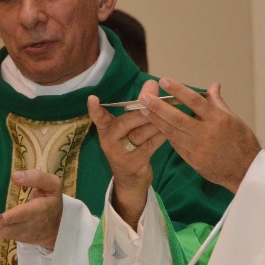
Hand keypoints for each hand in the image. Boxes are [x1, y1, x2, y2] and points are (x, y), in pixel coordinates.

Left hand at [0, 169, 63, 249]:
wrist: (55, 229)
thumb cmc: (52, 202)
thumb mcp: (53, 186)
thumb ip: (37, 178)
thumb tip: (15, 175)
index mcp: (38, 211)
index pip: (24, 215)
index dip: (11, 218)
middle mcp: (24, 225)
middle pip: (2, 228)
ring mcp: (14, 233)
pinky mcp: (6, 236)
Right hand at [86, 79, 166, 226]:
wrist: (130, 181)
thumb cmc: (131, 146)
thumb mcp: (129, 128)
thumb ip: (139, 106)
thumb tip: (152, 83)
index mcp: (106, 130)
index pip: (98, 118)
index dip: (95, 109)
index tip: (92, 99)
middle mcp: (109, 141)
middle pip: (125, 123)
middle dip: (142, 110)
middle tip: (154, 99)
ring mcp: (120, 154)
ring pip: (140, 133)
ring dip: (156, 121)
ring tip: (170, 111)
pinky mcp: (134, 164)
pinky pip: (151, 145)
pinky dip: (162, 135)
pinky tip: (171, 129)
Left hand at [137, 79, 259, 191]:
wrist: (245, 170)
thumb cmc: (241, 141)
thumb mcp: (233, 118)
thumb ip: (218, 102)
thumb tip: (214, 84)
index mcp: (218, 119)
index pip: (194, 101)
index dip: (177, 90)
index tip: (164, 81)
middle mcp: (206, 133)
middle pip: (177, 118)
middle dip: (158, 107)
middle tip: (143, 97)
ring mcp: (198, 148)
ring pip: (172, 132)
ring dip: (156, 121)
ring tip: (143, 110)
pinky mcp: (193, 160)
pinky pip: (176, 145)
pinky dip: (166, 135)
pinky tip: (156, 126)